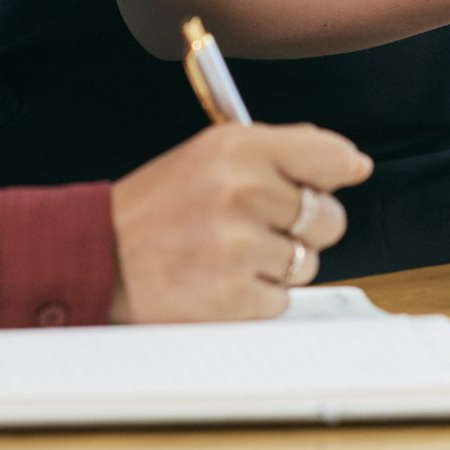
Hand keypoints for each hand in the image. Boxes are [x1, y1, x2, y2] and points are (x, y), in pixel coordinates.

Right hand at [106, 123, 369, 321]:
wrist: (98, 255)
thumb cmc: (159, 205)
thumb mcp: (211, 154)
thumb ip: (281, 150)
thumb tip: (351, 162)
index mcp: (238, 148)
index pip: (328, 156)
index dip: (340, 169)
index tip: (344, 175)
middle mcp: (242, 192)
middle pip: (329, 218)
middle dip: (306, 227)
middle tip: (263, 225)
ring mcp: (237, 247)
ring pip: (307, 263)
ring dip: (279, 264)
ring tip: (231, 253)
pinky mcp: (232, 296)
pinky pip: (281, 301)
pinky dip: (257, 296)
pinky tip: (221, 279)